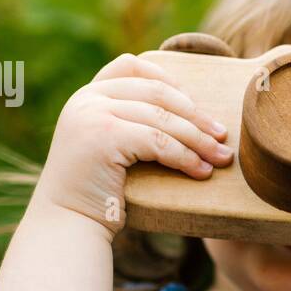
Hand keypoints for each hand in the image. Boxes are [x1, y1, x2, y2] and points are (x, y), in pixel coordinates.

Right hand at [34, 54, 232, 233]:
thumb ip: (128, 123)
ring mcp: (93, 115)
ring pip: (162, 119)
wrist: (67, 224)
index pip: (131, 66)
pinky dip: (186, 156)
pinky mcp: (104, 136)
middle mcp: (87, 99)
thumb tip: (188, 115)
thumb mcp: (107, 146)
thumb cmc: (96, 194)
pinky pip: (159, 142)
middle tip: (223, 135)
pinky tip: (202, 171)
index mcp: (87, 96)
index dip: (169, 80)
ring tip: (222, 157)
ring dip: (198, 139)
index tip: (195, 105)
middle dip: (196, 115)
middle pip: (156, 93)